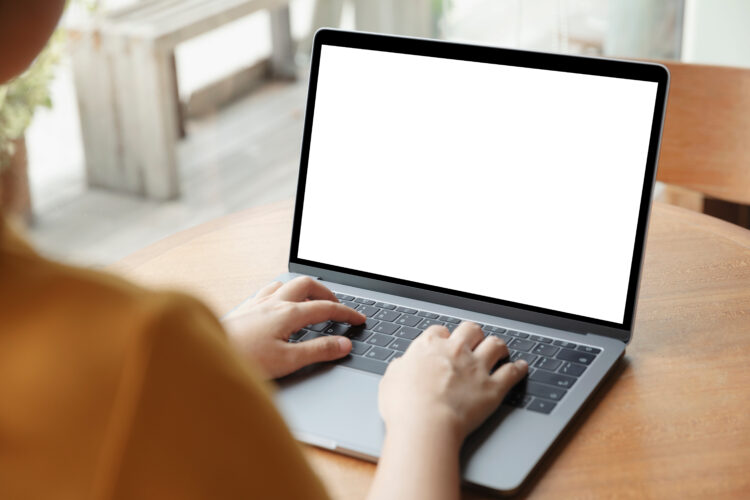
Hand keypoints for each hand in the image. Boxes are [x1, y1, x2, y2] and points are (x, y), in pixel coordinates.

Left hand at [224, 276, 364, 378]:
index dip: (346, 313)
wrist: (206, 357)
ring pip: (286, 284)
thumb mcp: (289, 361)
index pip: (325, 308)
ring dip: (303, 289)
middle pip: (307, 285)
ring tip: (311, 300)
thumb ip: (319, 350)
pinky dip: (283, 292)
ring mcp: (257, 303)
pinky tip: (278, 304)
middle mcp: (273, 303)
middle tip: (337, 306)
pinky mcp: (244, 309)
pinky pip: (268, 290)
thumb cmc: (245, 360)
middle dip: (326, 292)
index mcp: (288, 314)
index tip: (359, 319)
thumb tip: (344, 344)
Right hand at [378, 322, 527, 441]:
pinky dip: (519, 368)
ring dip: (498, 346)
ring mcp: (476, 368)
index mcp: (428, 347)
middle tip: (474, 340)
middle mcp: (455, 351)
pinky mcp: (492, 387)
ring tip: (500, 349)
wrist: (426, 424)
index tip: (444, 342)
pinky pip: (512, 372)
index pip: (439, 331)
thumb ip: (401, 367)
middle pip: (470, 330)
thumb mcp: (390, 380)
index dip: (443, 336)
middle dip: (473, 334)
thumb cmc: (404, 406)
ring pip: (495, 344)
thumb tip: (403, 365)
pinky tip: (521, 367)